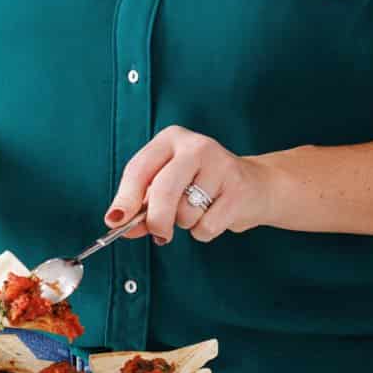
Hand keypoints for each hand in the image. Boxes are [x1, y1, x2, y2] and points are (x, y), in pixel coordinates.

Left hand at [105, 125, 271, 245]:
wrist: (256, 186)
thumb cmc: (202, 186)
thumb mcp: (168, 186)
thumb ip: (142, 203)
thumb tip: (118, 223)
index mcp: (171, 139)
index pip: (139, 168)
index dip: (125, 198)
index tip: (115, 221)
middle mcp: (195, 146)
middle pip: (163, 189)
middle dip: (156, 220)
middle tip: (159, 234)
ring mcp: (220, 165)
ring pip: (185, 212)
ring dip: (186, 224)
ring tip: (199, 211)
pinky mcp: (238, 189)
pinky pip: (206, 226)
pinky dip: (204, 231)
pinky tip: (215, 215)